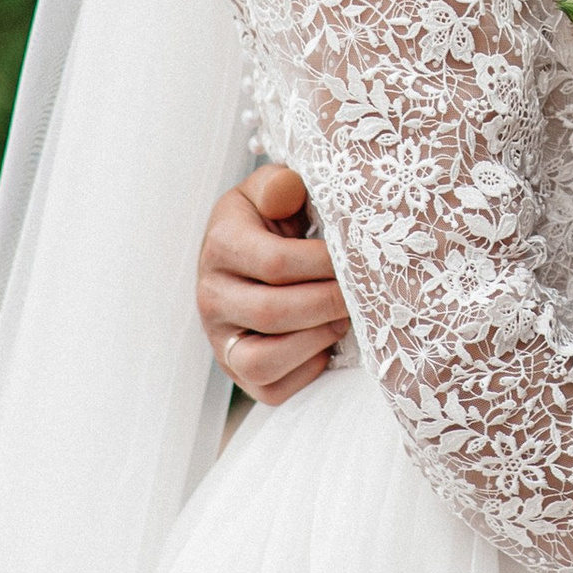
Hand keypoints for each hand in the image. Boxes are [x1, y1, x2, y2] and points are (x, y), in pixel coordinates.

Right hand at [200, 164, 348, 403]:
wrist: (252, 252)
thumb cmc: (275, 217)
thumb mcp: (275, 189)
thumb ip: (281, 185)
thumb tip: (287, 192)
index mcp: (221, 244)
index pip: (275, 263)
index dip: (324, 264)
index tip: (357, 256)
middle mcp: (210, 295)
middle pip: (271, 313)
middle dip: (328, 304)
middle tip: (361, 293)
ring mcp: (220, 338)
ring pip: (262, 361)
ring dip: (315, 341)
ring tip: (343, 318)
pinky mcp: (235, 369)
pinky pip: (270, 388)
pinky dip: (306, 370)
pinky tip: (326, 342)